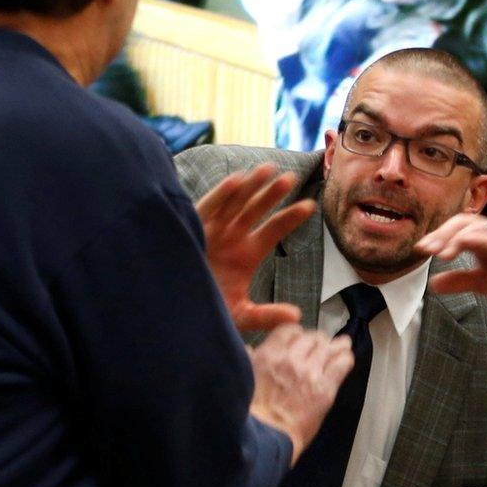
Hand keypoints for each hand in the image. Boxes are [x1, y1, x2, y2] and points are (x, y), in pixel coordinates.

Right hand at [197, 163, 317, 331]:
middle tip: (291, 178)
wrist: (176, 314)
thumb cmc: (208, 310)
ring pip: (235, 203)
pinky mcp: (194, 230)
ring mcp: (213, 231)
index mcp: (248, 253)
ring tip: (268, 169)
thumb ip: (267, 315)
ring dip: (250, 186)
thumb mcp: (241, 316)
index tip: (310, 206)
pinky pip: (208, 208)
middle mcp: (232, 237)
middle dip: (272, 194)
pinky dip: (221, 196)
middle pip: (256, 210)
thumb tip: (296, 317)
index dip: (290, 217)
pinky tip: (236, 180)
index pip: (274, 230)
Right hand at [248, 324, 354, 461]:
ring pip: (329, 348)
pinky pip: (341, 365)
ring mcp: (310, 373)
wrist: (264, 439)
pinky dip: (345, 358)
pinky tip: (346, 358)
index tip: (299, 337)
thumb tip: (249, 350)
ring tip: (341, 345)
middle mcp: (292, 359)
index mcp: (269, 355)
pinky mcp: (325, 389)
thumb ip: (249, 361)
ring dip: (335, 345)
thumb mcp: (243, 379)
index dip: (297, 333)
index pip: (289, 330)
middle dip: (316, 340)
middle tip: (319, 345)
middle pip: (312, 337)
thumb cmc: (249, 415)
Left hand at [414, 215, 486, 298]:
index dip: (437, 238)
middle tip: (424, 250)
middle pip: (460, 222)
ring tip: (440, 253)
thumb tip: (433, 285)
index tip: (420, 250)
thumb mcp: (485, 283)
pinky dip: (477, 239)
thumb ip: (461, 281)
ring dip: (454, 236)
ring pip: (474, 225)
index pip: (454, 231)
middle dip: (440, 234)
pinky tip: (464, 247)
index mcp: (481, 239)